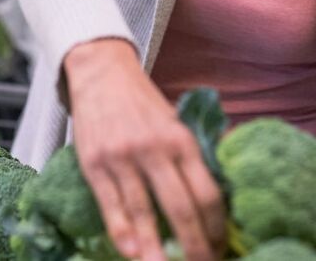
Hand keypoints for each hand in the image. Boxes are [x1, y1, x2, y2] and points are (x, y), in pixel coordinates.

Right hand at [64, 39, 224, 260]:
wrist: (101, 72)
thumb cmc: (142, 103)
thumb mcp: (176, 122)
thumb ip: (192, 156)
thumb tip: (214, 198)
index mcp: (181, 140)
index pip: (207, 193)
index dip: (217, 227)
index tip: (221, 247)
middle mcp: (154, 148)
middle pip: (181, 207)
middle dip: (194, 245)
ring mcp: (122, 157)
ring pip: (143, 211)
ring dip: (156, 247)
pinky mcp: (94, 163)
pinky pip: (110, 203)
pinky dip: (121, 231)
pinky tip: (131, 252)